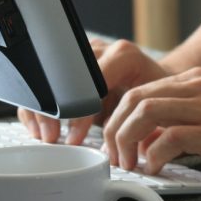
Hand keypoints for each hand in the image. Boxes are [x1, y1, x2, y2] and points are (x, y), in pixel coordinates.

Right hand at [18, 38, 171, 143]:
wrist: (159, 85)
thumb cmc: (160, 99)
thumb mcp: (154, 109)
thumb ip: (138, 123)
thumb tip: (121, 150)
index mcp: (124, 56)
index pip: (91, 82)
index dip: (79, 112)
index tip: (74, 137)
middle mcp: (101, 50)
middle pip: (64, 76)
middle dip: (54, 111)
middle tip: (52, 137)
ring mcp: (83, 55)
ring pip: (50, 77)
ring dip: (42, 109)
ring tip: (46, 135)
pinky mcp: (72, 65)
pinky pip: (46, 83)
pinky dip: (40, 106)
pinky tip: (40, 127)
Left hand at [102, 67, 200, 180]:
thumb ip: (183, 121)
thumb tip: (146, 142)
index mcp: (197, 81)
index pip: (139, 89)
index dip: (117, 118)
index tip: (114, 143)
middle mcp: (200, 87)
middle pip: (134, 97)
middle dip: (114, 129)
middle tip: (116, 158)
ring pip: (144, 111)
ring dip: (127, 141)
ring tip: (131, 164)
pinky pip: (170, 138)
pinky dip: (154, 156)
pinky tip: (157, 169)